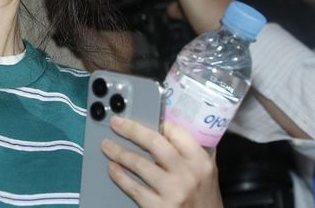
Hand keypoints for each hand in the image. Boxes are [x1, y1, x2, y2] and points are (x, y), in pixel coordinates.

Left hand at [101, 117, 222, 206]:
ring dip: (119, 152)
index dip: (156, 121)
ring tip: (107, 145)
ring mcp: (173, 191)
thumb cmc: (205, 198)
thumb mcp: (207, 171)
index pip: (176, 132)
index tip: (141, 116)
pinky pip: (134, 188)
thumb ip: (193, 150)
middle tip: (116, 123)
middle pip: (154, 143)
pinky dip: (120, 176)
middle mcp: (187, 174)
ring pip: (139, 164)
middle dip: (131, 130)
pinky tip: (112, 168)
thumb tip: (171, 127)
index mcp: (200, 160)